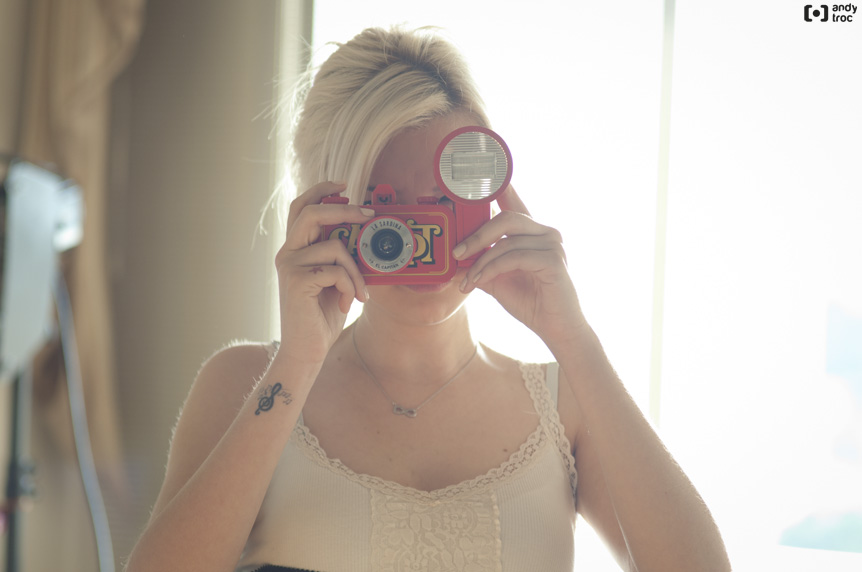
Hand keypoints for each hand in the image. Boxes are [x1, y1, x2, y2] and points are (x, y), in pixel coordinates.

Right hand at [274, 182, 373, 363]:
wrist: (306, 350)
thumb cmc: (322, 316)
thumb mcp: (334, 280)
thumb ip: (339, 257)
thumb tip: (364, 234)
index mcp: (295, 249)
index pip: (301, 207)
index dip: (320, 191)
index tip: (343, 186)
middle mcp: (287, 253)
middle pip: (311, 212)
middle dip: (344, 209)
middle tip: (368, 215)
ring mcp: (289, 266)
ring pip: (334, 246)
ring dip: (356, 270)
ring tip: (358, 293)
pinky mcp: (296, 281)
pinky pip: (336, 270)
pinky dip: (350, 286)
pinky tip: (345, 303)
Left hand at [455, 186, 586, 345]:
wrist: (555, 328)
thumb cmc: (530, 301)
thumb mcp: (497, 280)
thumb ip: (479, 265)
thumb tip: (453, 258)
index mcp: (532, 232)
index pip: (512, 202)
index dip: (497, 186)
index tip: (478, 175)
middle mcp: (545, 232)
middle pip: (505, 218)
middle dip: (477, 235)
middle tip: (456, 253)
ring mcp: (552, 244)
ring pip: (506, 241)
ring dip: (481, 261)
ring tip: (468, 279)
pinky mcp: (553, 261)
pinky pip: (514, 257)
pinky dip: (492, 269)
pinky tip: (481, 281)